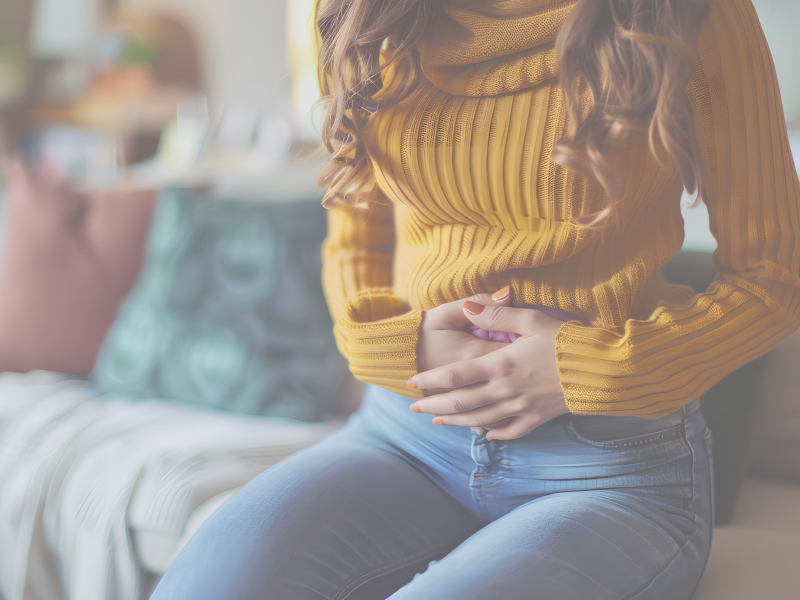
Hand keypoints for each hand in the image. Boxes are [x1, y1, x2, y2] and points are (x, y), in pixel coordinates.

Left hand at [408, 300, 569, 440]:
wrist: (603, 370)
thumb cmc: (568, 340)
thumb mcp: (533, 319)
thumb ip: (499, 313)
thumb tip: (469, 306)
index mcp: (501, 365)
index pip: (456, 375)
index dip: (431, 379)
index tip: (411, 380)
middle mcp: (507, 390)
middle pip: (462, 402)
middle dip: (434, 405)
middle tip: (413, 408)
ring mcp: (522, 407)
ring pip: (480, 419)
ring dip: (455, 421)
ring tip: (437, 420)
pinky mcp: (538, 417)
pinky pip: (511, 430)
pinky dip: (494, 433)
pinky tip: (484, 433)